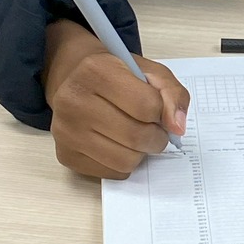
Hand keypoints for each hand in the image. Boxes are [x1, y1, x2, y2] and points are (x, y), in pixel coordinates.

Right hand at [42, 20, 189, 180]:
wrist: (77, 82)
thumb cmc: (116, 76)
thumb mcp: (148, 71)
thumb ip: (171, 93)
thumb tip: (177, 127)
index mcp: (96, 71)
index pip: (146, 105)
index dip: (161, 112)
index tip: (158, 110)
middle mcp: (73, 99)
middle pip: (136, 136)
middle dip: (156, 137)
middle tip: (154, 129)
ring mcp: (66, 130)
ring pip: (126, 160)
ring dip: (140, 152)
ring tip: (135, 136)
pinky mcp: (66, 155)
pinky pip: (111, 173)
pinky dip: (123, 163)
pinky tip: (117, 144)